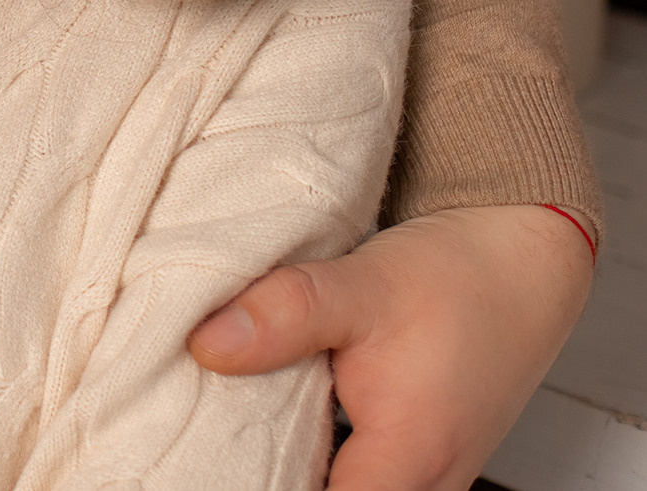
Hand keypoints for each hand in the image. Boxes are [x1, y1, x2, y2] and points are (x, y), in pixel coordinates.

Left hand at [188, 204, 593, 490]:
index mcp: (410, 460)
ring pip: (348, 489)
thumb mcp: (358, 287)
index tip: (214, 457)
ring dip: (296, 465)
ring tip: (239, 425)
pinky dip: (318, 454)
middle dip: (274, 473)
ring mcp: (430, 475)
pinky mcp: (424, 455)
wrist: (516, 256)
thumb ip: (282, 317)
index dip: (260, 483)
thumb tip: (207, 346)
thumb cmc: (454, 277)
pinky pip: (362, 476)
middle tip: (216, 436)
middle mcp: (428, 483)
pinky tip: (279, 418)